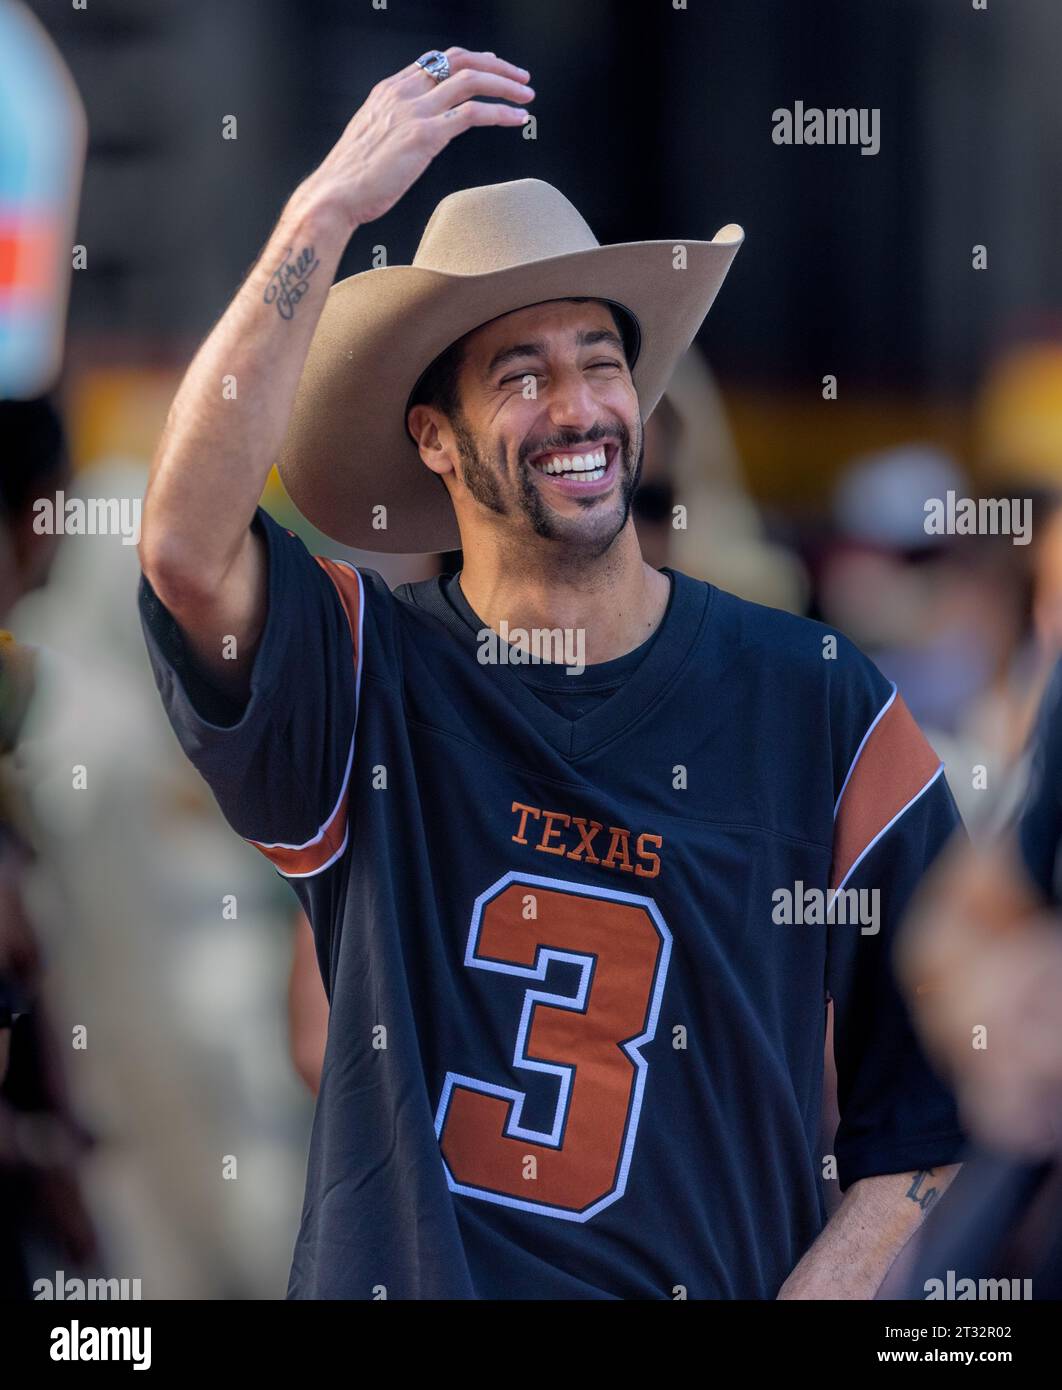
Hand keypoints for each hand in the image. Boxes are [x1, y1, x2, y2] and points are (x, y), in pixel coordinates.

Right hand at [297, 48, 533, 231]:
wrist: (335, 195)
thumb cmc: (352, 179)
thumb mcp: (373, 140)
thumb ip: (396, 128)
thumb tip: (416, 135)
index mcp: (389, 90)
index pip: (437, 60)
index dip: (471, 60)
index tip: (494, 66)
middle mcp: (404, 92)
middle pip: (460, 61)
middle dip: (496, 65)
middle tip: (521, 77)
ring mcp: (415, 111)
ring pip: (472, 80)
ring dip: (506, 85)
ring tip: (527, 95)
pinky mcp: (426, 135)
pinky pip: (473, 113)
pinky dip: (501, 113)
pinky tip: (518, 119)